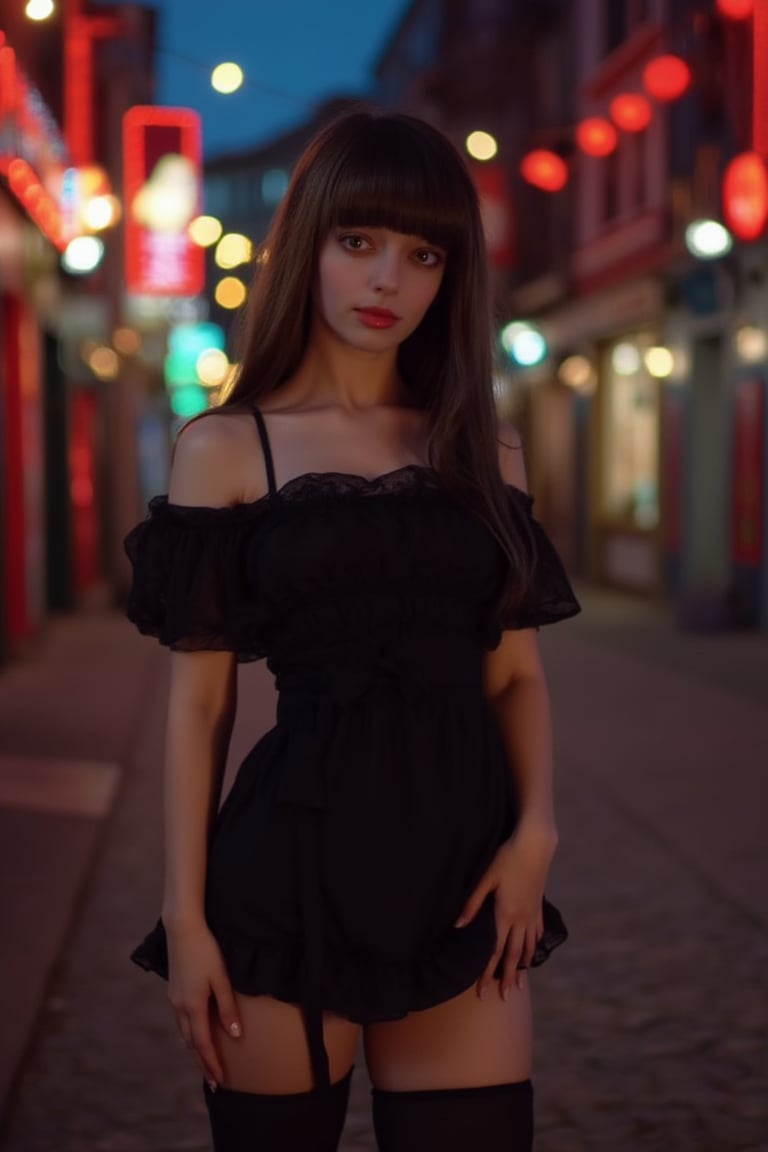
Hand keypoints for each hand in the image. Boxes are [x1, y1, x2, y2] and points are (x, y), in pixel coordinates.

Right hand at [165, 919, 241, 1087]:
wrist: (182, 928)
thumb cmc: (206, 951)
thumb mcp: (222, 979)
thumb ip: (227, 1008)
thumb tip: (235, 1034)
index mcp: (193, 1007)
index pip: (203, 1044)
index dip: (211, 1063)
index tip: (219, 1081)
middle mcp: (180, 1007)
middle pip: (191, 1043)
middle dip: (202, 1062)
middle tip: (212, 1081)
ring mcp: (174, 999)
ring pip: (184, 1032)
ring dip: (194, 1049)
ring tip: (204, 1062)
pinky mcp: (173, 990)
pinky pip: (181, 1020)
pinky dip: (189, 1033)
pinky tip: (195, 1033)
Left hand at [455, 819, 557, 1000]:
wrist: (535, 845)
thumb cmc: (506, 858)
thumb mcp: (485, 878)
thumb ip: (472, 904)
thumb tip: (458, 926)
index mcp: (504, 913)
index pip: (493, 950)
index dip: (486, 972)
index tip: (482, 991)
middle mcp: (520, 918)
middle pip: (511, 954)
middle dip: (506, 977)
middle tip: (503, 998)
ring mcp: (531, 912)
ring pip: (526, 946)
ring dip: (520, 966)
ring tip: (519, 984)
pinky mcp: (537, 905)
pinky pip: (536, 931)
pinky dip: (533, 945)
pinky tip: (532, 953)